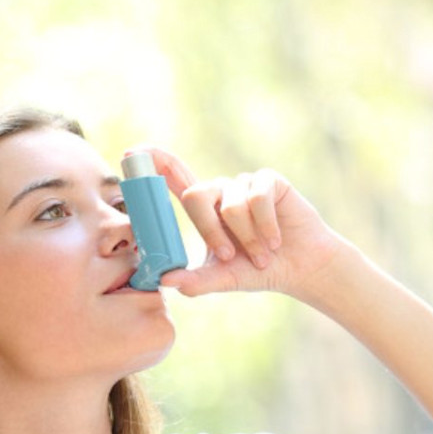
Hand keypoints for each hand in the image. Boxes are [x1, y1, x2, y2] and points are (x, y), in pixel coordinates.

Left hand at [127, 146, 349, 298]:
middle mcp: (220, 190)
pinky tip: (276, 238)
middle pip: (195, 195)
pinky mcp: (268, 180)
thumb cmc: (259, 270)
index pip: (173, 178)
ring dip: (247, 238)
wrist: (301, 266)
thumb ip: (195, 281)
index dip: (153, 162)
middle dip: (212, 232)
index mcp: (203, 208)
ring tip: (263, 254)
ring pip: (231, 205)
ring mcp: (244, 183)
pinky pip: (257, 197)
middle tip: (230, 258)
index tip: (131, 151)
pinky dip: (265, 225)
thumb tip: (165, 281)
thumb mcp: (224, 278)